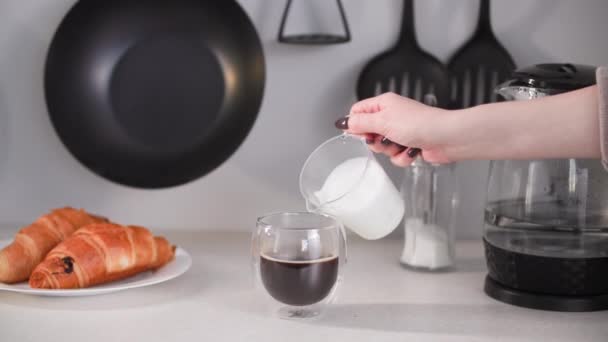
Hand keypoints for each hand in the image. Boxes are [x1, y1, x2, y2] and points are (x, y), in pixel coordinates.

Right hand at [335, 92, 451, 166]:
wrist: (445, 137)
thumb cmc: (420, 123)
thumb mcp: (382, 121)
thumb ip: (360, 123)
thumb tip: (343, 122)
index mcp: (383, 104)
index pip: (358, 112)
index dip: (355, 124)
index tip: (360, 133)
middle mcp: (391, 116)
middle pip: (368, 133)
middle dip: (375, 142)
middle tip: (384, 138)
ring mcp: (400, 132)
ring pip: (382, 148)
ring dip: (390, 150)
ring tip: (402, 143)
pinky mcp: (409, 146)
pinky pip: (395, 157)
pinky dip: (402, 157)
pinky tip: (412, 151)